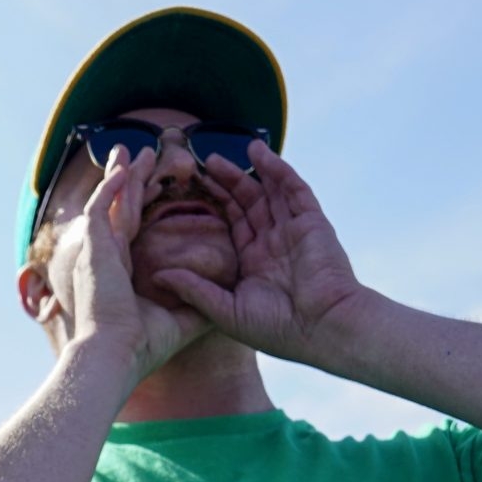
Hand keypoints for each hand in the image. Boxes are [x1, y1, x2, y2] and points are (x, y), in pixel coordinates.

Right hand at [38, 144, 207, 380]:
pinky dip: (110, 187)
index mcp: (123, 273)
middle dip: (131, 183)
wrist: (116, 356)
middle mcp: (108, 259)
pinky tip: (121, 168)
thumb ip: (202, 304)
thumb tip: (228, 298)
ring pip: (109, 203)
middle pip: (121, 210)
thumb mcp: (183, 321)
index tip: (159, 192)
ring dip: (119, 175)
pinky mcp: (93, 249)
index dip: (145, 210)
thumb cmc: (142, 347)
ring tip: (128, 151)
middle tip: (141, 159)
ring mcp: (98, 253)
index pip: (135, 232)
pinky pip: (100, 209)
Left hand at [155, 143, 372, 367]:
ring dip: (250, 169)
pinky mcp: (312, 222)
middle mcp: (273, 243)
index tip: (191, 188)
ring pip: (268, 191)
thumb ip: (194, 290)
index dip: (214, 204)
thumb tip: (158, 276)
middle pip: (247, 203)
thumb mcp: (225, 311)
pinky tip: (260, 153)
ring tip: (225, 152)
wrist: (323, 329)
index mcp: (254, 262)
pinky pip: (294, 189)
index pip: (232, 224)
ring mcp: (293, 230)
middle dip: (226, 182)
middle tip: (202, 164)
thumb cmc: (277, 329)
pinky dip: (278, 170)